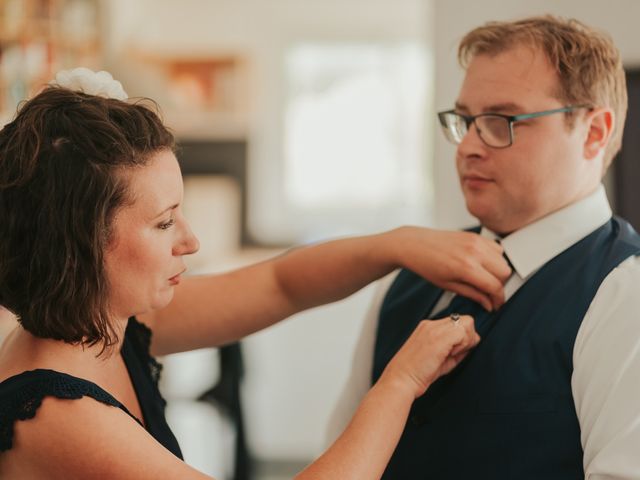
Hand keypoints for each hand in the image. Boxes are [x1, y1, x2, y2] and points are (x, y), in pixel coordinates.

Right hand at [378, 315, 479, 398]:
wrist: (401, 379)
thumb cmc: (417, 374)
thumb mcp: (438, 358)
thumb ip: (453, 350)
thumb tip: (471, 345)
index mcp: (428, 328)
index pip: (456, 323)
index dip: (463, 337)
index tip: (456, 353)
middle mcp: (430, 324)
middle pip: (464, 320)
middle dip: (468, 337)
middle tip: (458, 353)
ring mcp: (434, 329)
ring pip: (467, 323)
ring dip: (466, 340)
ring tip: (453, 354)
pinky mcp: (438, 336)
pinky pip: (463, 333)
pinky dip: (463, 345)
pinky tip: (451, 355)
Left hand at [387, 227, 510, 309]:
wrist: (414, 244)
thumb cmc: (426, 265)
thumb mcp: (448, 285)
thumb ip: (473, 294)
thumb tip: (489, 304)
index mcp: (466, 267)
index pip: (495, 286)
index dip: (498, 299)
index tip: (495, 305)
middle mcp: (474, 252)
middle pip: (505, 272)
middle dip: (499, 286)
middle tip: (488, 292)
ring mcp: (476, 241)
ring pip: (503, 260)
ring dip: (498, 272)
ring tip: (484, 278)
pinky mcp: (475, 235)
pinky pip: (496, 248)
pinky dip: (494, 258)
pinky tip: (482, 265)